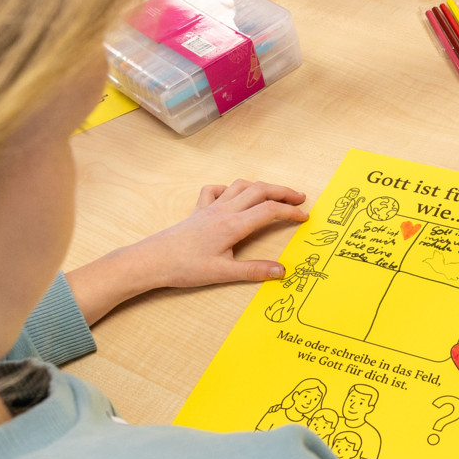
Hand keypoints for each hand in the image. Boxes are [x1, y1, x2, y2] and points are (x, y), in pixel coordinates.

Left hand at [66, 180, 308, 323]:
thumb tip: (282, 271)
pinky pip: (216, 189)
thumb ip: (254, 271)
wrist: (153, 260)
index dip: (291, 211)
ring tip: (275, 194)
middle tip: (300, 198)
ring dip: (261, 186)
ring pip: (240, 185)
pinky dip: (230, 188)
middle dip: (283, 191)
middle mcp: (224, 210)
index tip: (305, 216)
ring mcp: (210, 207)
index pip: (269, 210)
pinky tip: (234, 196)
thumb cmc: (185, 267)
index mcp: (233, 225)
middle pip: (260, 190)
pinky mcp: (199, 210)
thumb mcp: (223, 273)